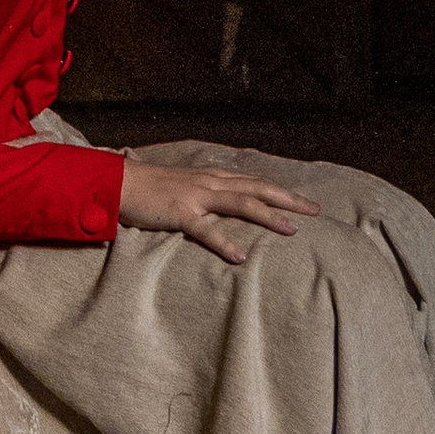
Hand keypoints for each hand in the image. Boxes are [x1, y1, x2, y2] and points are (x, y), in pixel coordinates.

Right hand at [116, 143, 320, 263]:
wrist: (120, 182)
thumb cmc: (151, 188)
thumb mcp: (185, 187)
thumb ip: (207, 195)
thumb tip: (226, 207)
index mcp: (212, 177)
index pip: (255, 182)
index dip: (281, 191)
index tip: (305, 202)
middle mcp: (210, 183)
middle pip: (258, 189)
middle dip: (288, 199)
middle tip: (315, 211)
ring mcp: (196, 197)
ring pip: (241, 203)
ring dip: (268, 216)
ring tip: (291, 230)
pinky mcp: (180, 213)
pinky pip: (206, 230)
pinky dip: (224, 242)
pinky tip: (240, 256)